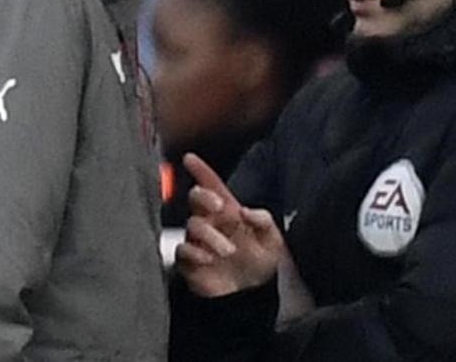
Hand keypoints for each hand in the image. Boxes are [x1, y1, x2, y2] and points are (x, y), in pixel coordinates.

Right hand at [175, 154, 283, 296]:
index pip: (213, 186)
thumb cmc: (260, 264)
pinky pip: (183, 250)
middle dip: (205, 197)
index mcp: (229, 212)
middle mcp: (211, 222)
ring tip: (228, 250)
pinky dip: (195, 252)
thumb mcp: (272, 240)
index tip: (190, 159)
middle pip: (196, 198)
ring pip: (192, 225)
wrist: (250, 296)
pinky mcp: (190, 261)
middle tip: (220, 207)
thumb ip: (264, 221)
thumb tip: (245, 211)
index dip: (201, 171)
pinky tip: (208, 259)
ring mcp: (199, 241)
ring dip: (210, 234)